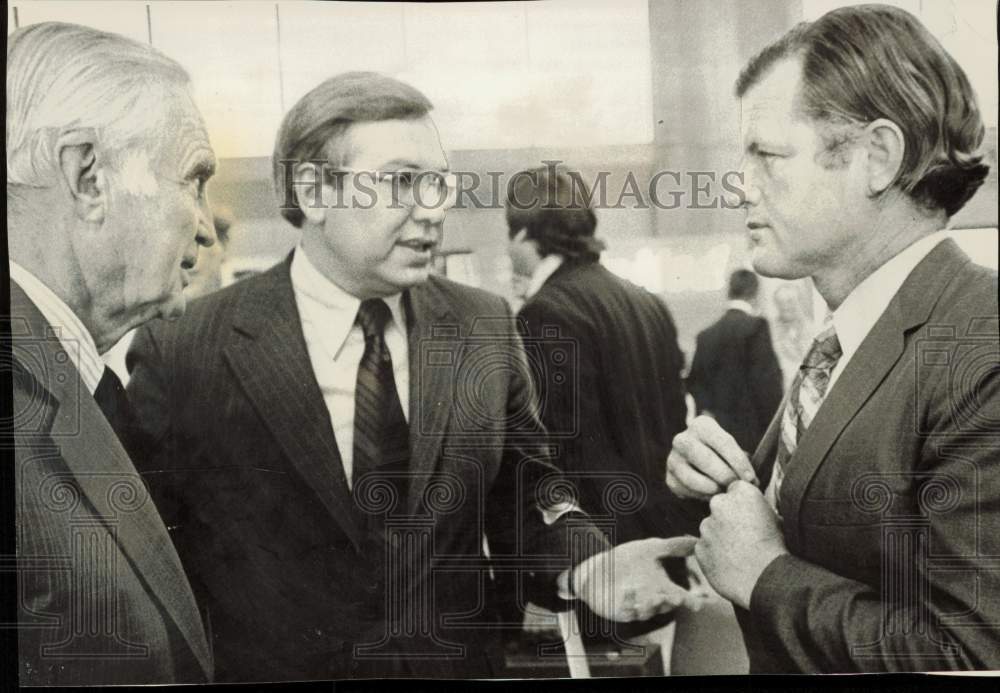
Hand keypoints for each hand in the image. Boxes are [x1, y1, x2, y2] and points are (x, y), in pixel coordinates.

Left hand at [571, 536, 700, 621]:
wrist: (597, 570)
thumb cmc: (626, 560)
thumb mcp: (649, 549)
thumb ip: (672, 546)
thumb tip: (697, 540)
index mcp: (662, 587)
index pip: (681, 597)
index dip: (691, 601)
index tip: (698, 603)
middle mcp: (652, 600)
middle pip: (666, 605)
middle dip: (671, 601)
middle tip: (677, 597)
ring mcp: (637, 608)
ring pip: (647, 611)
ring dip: (651, 604)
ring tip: (655, 596)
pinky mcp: (621, 612)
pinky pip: (626, 612)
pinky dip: (628, 605)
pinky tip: (628, 593)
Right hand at [667, 415, 757, 500]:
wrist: (700, 464)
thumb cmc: (724, 456)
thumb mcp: (732, 450)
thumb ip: (743, 461)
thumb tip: (752, 481)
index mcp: (702, 425)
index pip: (722, 442)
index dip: (738, 461)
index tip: (750, 477)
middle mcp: (682, 439)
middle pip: (705, 459)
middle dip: (725, 476)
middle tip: (737, 487)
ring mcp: (672, 458)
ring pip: (692, 478)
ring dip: (712, 488)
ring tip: (725, 492)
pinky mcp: (669, 477)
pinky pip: (686, 491)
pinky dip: (701, 496)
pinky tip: (712, 495)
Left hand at [695, 480, 786, 609]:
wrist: (767, 578)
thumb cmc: (776, 548)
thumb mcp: (775, 517)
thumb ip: (755, 507)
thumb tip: (748, 508)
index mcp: (741, 492)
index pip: (735, 490)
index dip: (743, 505)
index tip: (751, 517)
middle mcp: (719, 504)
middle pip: (720, 508)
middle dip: (728, 519)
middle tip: (744, 536)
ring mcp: (706, 526)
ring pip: (710, 528)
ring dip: (719, 537)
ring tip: (740, 554)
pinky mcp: (699, 547)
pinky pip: (705, 548)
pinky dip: (714, 554)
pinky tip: (731, 564)